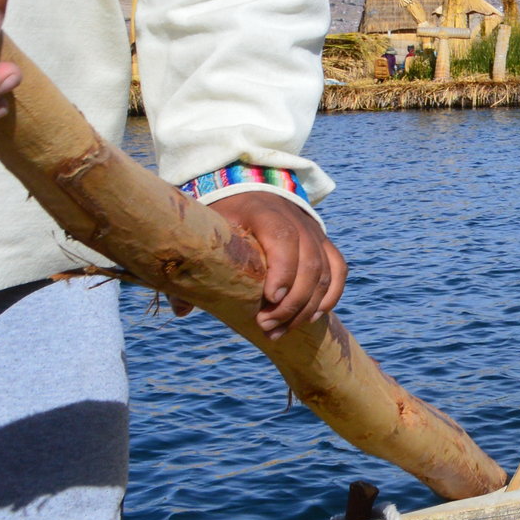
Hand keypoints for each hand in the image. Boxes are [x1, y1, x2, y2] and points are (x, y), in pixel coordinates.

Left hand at [185, 191, 347, 336]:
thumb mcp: (207, 231)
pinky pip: (338, 270)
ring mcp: (312, 231)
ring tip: (282, 330)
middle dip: (292, 302)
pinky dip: (331, 296)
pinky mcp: (322, 242)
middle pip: (309, 261)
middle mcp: (295, 219)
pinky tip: (313, 317)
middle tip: (267, 327)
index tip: (271, 298)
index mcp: (263, 211)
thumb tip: (182, 310)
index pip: (283, 238)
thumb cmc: (223, 216)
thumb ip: (193, 267)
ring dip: (307, 307)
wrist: (248, 189)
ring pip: (324, 271)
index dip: (283, 269)